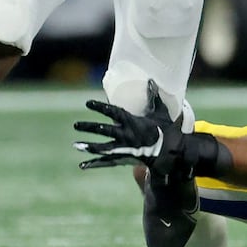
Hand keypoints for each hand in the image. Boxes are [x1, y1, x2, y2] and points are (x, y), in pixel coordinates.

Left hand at [73, 80, 223, 176]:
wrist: (170, 153)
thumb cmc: (165, 131)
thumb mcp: (161, 112)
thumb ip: (154, 97)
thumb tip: (150, 80)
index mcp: (133, 122)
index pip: (113, 112)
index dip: (100, 107)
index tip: (87, 103)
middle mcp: (127, 135)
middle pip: (105, 130)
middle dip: (90, 128)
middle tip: (76, 125)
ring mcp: (124, 148)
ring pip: (103, 148)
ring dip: (89, 146)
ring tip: (76, 145)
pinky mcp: (123, 159)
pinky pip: (107, 162)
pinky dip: (95, 163)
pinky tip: (82, 165)